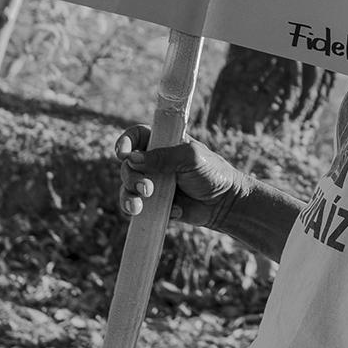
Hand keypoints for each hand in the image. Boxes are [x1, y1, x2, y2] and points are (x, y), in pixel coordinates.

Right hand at [114, 125, 255, 230]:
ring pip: (127, 188)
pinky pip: (137, 208)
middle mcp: (153, 163)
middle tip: (146, 189)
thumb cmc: (212, 173)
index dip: (125, 142)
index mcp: (163, 144)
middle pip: (127, 166)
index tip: (122, 153)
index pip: (136, 136)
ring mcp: (152, 184)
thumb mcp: (190, 158)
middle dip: (131, 177)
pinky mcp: (153, 205)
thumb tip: (131, 159)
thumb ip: (163, 157)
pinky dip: (147, 212)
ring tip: (138, 207)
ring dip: (128, 197)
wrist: (224, 203)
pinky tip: (174, 211)